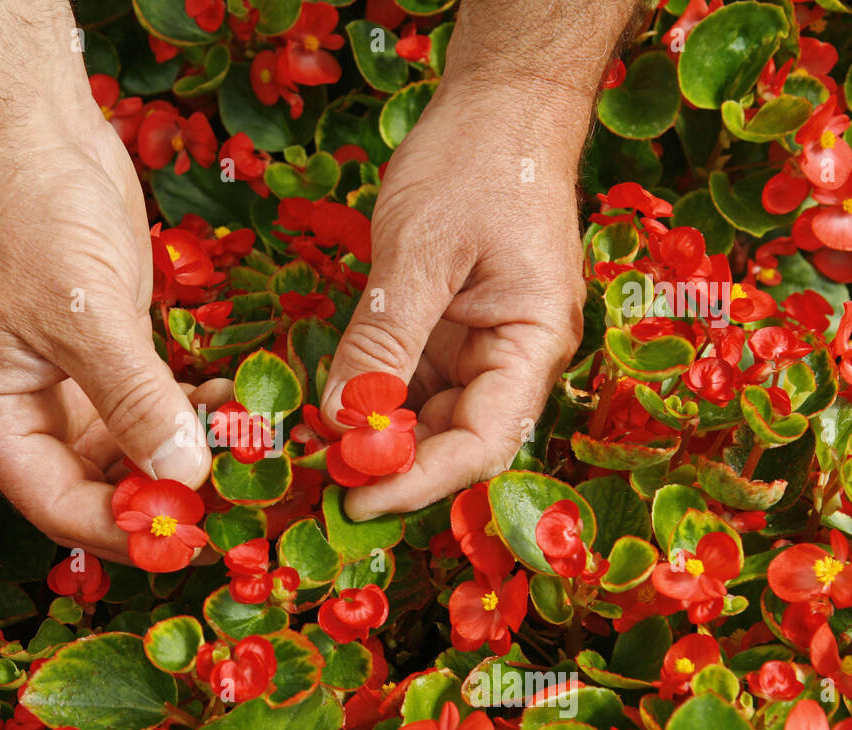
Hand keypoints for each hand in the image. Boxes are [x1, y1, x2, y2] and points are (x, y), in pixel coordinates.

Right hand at [0, 101, 217, 563]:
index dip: (118, 530)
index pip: (54, 503)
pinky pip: (154, 404)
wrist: (33, 133)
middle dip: (161, 501)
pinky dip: (191, 411)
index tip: (188, 540)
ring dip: (185, 457)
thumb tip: (184, 476)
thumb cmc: (31, 218)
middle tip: (232, 511)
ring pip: (132, 449)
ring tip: (245, 459)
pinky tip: (233, 406)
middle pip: (95, 487)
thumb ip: (133, 399)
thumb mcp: (84, 314)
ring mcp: (72, 382)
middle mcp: (30, 410)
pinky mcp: (112, 351)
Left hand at [320, 86, 586, 520]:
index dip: (422, 482)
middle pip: (456, 439)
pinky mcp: (450, 330)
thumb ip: (384, 338)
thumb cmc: (474, 166)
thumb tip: (343, 417)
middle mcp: (513, 358)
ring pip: (429, 415)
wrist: (499, 106)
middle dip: (392, 465)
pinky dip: (373, 396)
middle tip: (322, 479)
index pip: (485, 442)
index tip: (360, 501)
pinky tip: (332, 404)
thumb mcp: (420, 252)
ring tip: (319, 449)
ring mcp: (481, 345)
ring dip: (378, 435)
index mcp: (532, 344)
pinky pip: (412, 380)